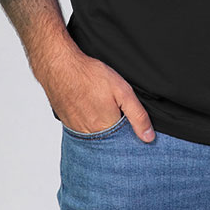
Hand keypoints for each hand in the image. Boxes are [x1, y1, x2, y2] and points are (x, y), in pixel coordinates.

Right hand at [38, 47, 155, 142]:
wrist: (60, 67)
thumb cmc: (90, 76)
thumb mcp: (123, 92)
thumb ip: (137, 115)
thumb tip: (149, 137)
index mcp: (106, 129)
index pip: (124, 143)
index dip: (131, 134)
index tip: (132, 123)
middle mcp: (90, 135)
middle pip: (110, 141)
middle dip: (117, 131)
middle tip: (116, 110)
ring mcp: (77, 130)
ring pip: (97, 136)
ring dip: (103, 127)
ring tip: (103, 107)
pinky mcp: (68, 124)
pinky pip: (84, 130)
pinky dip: (90, 122)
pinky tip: (92, 108)